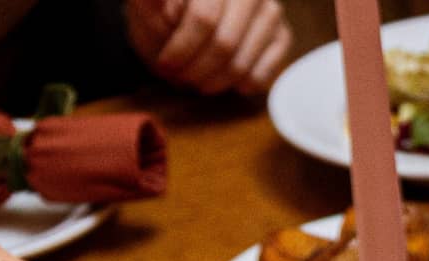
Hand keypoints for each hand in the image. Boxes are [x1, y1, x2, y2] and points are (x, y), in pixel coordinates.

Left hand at [126, 0, 294, 96]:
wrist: (185, 18)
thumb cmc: (162, 12)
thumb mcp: (146, 4)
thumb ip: (152, 1)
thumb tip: (172, 8)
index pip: (204, 18)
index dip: (182, 47)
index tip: (165, 65)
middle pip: (225, 44)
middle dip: (198, 69)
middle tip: (181, 79)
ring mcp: (269, 9)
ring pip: (242, 62)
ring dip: (215, 82)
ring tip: (198, 82)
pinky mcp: (282, 34)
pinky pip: (264, 71)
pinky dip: (242, 83)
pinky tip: (227, 82)